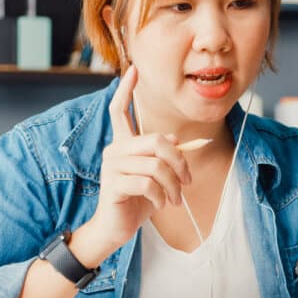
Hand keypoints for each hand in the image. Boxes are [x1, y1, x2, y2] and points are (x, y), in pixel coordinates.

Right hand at [88, 65, 192, 249]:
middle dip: (179, 162)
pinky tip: (160, 204)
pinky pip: (147, 183)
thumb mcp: (155, 177)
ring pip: (155, 165)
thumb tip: (174, 139)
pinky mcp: (113, 185)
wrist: (116, 228)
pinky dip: (160, 196)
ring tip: (174, 199)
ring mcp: (111, 167)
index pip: (119, 111)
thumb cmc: (136, 201)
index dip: (126, 90)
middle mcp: (114, 150)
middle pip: (155, 141)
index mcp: (123, 145)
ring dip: (172, 185)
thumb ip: (162, 157)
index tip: (133, 69)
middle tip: (186, 182)